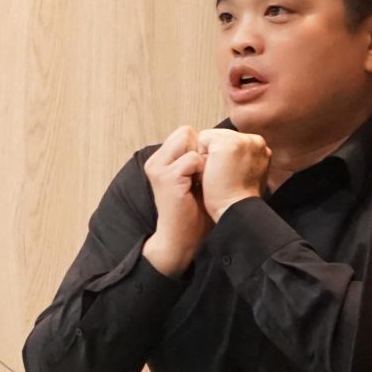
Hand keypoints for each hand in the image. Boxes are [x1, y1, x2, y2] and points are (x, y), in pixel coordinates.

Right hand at [140, 125, 210, 276]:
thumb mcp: (193, 179)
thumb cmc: (194, 212)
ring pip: (188, 141)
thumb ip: (197, 160)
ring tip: (203, 180)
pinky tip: (203, 186)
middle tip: (205, 173)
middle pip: (185, 132)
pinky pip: (193, 159)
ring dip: (203, 159)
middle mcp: (155, 161)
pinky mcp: (167, 177)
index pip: (184, 133)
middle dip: (201, 149)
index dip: (200, 147)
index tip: (206, 169)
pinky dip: (203, 170)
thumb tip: (216, 142)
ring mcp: (159, 168)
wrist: (182, 239)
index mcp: (160, 160)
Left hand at [198, 127, 271, 218]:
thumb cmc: (239, 198)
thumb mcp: (248, 174)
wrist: (237, 209)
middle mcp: (255, 140)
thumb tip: (227, 155)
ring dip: (208, 155)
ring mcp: (242, 140)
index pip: (230, 140)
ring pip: (210, 137)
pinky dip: (201, 156)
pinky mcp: (226, 143)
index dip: (222, 157)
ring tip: (217, 174)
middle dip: (214, 154)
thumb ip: (242, 159)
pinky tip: (210, 171)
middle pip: (220, 136)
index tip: (228, 175)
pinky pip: (202, 140)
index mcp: (261, 148)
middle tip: (221, 176)